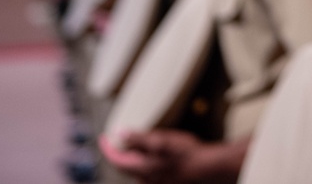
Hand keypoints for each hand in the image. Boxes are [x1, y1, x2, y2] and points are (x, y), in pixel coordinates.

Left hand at [98, 130, 246, 183]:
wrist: (207, 168)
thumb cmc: (186, 154)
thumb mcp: (161, 141)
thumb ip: (139, 138)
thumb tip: (120, 133)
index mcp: (140, 168)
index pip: (115, 159)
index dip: (107, 147)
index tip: (104, 137)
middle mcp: (144, 178)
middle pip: (125, 165)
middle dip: (120, 151)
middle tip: (120, 137)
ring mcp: (155, 181)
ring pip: (137, 168)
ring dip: (134, 156)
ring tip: (140, 142)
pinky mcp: (165, 180)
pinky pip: (148, 171)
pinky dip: (146, 160)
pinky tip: (156, 153)